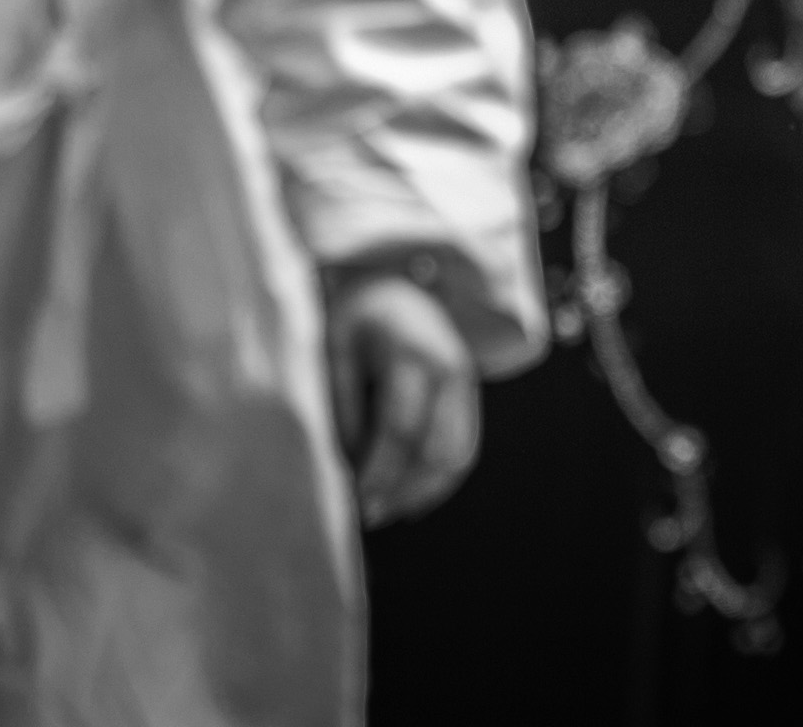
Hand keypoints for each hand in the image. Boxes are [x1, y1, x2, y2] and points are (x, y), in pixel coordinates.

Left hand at [330, 271, 481, 524]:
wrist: (395, 287)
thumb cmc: (354, 320)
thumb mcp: (334, 352)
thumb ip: (342, 407)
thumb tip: (350, 467)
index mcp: (413, 353)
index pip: (401, 428)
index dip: (379, 472)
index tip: (355, 502)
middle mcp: (451, 369)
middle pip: (439, 449)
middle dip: (405, 491)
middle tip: (369, 515)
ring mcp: (466, 383)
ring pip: (458, 455)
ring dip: (424, 492)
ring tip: (387, 511)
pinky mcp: (468, 396)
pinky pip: (464, 448)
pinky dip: (440, 480)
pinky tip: (410, 499)